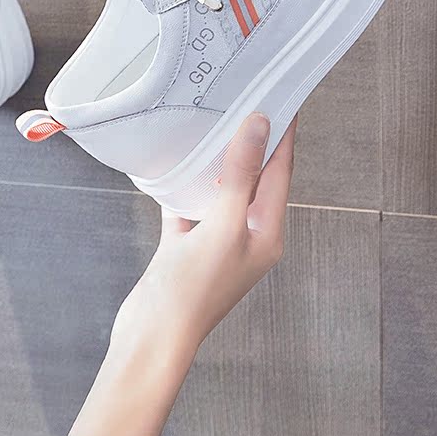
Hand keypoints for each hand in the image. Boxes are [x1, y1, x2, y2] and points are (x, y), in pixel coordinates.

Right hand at [69, 112, 296, 435]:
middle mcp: (246, 236)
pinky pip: (191, 205)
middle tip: (247, 101)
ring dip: (218, 160)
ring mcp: (216, 242)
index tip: (283, 100)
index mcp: (267, 234)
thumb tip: (258, 127)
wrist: (153, 335)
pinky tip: (175, 163)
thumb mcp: (223, 226)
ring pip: (221, 190)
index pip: (281, 173)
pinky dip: (185, 184)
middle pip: (253, 179)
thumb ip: (240, 175)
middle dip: (252, 142)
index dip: (283, 136)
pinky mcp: (187, 246)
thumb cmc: (193, 290)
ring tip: (213, 123)